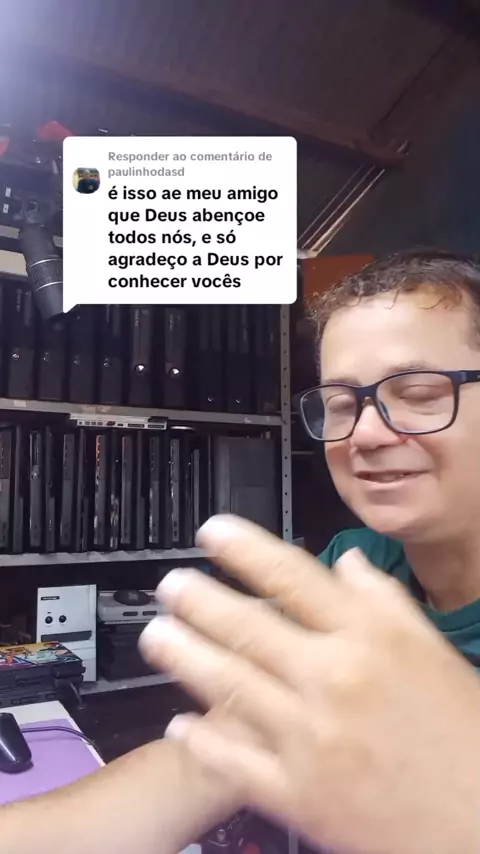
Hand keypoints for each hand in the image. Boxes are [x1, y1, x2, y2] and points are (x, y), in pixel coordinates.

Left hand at [140, 515, 479, 853]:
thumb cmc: (463, 733)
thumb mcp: (432, 651)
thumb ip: (384, 600)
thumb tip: (344, 564)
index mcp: (370, 639)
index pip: (294, 578)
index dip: (246, 549)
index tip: (213, 532)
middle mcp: (334, 679)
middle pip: (249, 627)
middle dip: (200, 600)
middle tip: (170, 585)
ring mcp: (311, 738)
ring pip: (230, 686)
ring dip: (184, 656)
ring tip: (157, 635)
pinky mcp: (299, 795)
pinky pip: (234, 761)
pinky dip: (201, 739)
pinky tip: (179, 723)